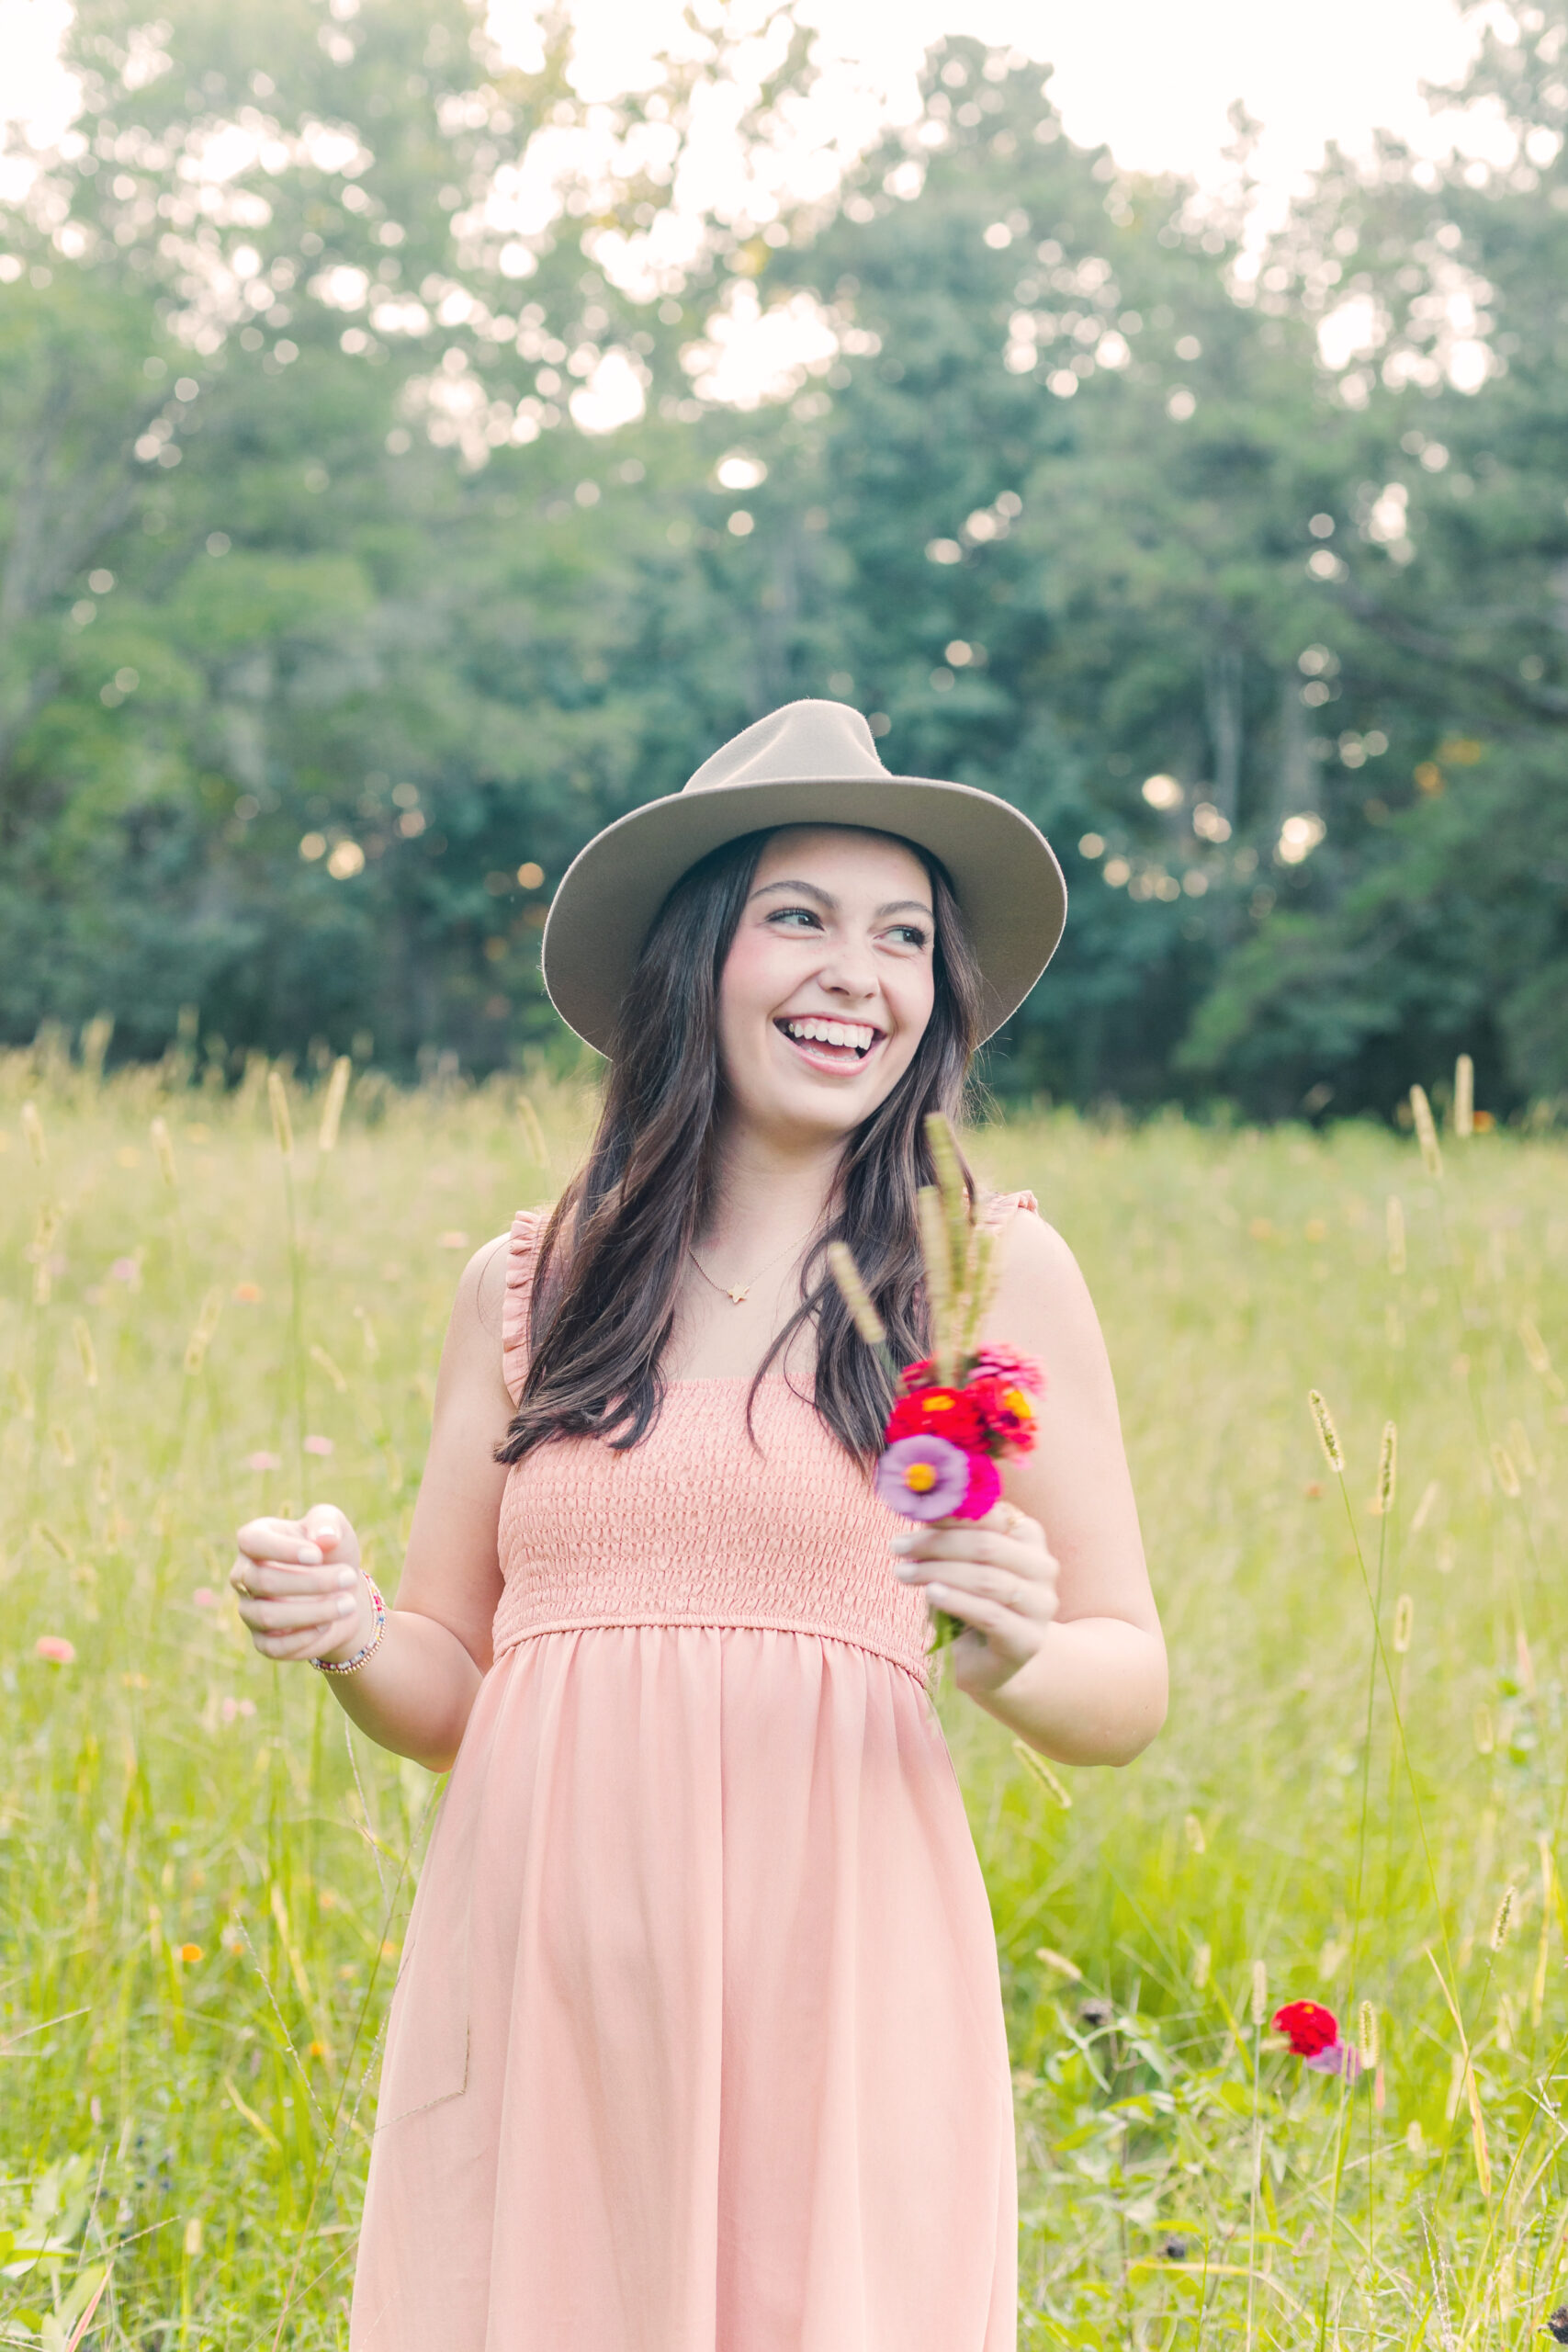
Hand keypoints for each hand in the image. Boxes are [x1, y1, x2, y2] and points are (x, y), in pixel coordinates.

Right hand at [231, 1504, 371, 1665]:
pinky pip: (273, 1647)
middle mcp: (244, 1575)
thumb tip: (323, 1538)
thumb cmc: (332, 1551)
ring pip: (267, 1616)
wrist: (344, 1591)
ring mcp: (250, 1610)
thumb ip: (327, 1521)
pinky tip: (328, 1625)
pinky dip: (304, 1638)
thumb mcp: (334, 1525)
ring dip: (313, 1611)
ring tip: (348, 1603)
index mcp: (255, 1539)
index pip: (251, 1541)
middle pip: (263, 1581)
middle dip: (311, 1581)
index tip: (317, 1555)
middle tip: (349, 1577)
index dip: (282, 1549)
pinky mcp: (263, 1641)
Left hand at [890, 1501, 1059, 1695]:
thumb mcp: (956, 1560)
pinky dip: (956, 1600)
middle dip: (937, 1544)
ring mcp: (1040, 1605)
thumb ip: (948, 1531)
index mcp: (1028, 1536)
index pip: (991, 1514)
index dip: (950, 1512)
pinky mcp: (1028, 1639)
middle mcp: (1043, 1567)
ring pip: (987, 1580)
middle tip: (898, 1546)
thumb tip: (921, 1500)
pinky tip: (930, 1594)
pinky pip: (989, 1614)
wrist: (982, 1659)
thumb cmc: (966, 1599)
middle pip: (987, 1546)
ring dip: (938, 1572)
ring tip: (903, 1573)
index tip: (912, 1512)